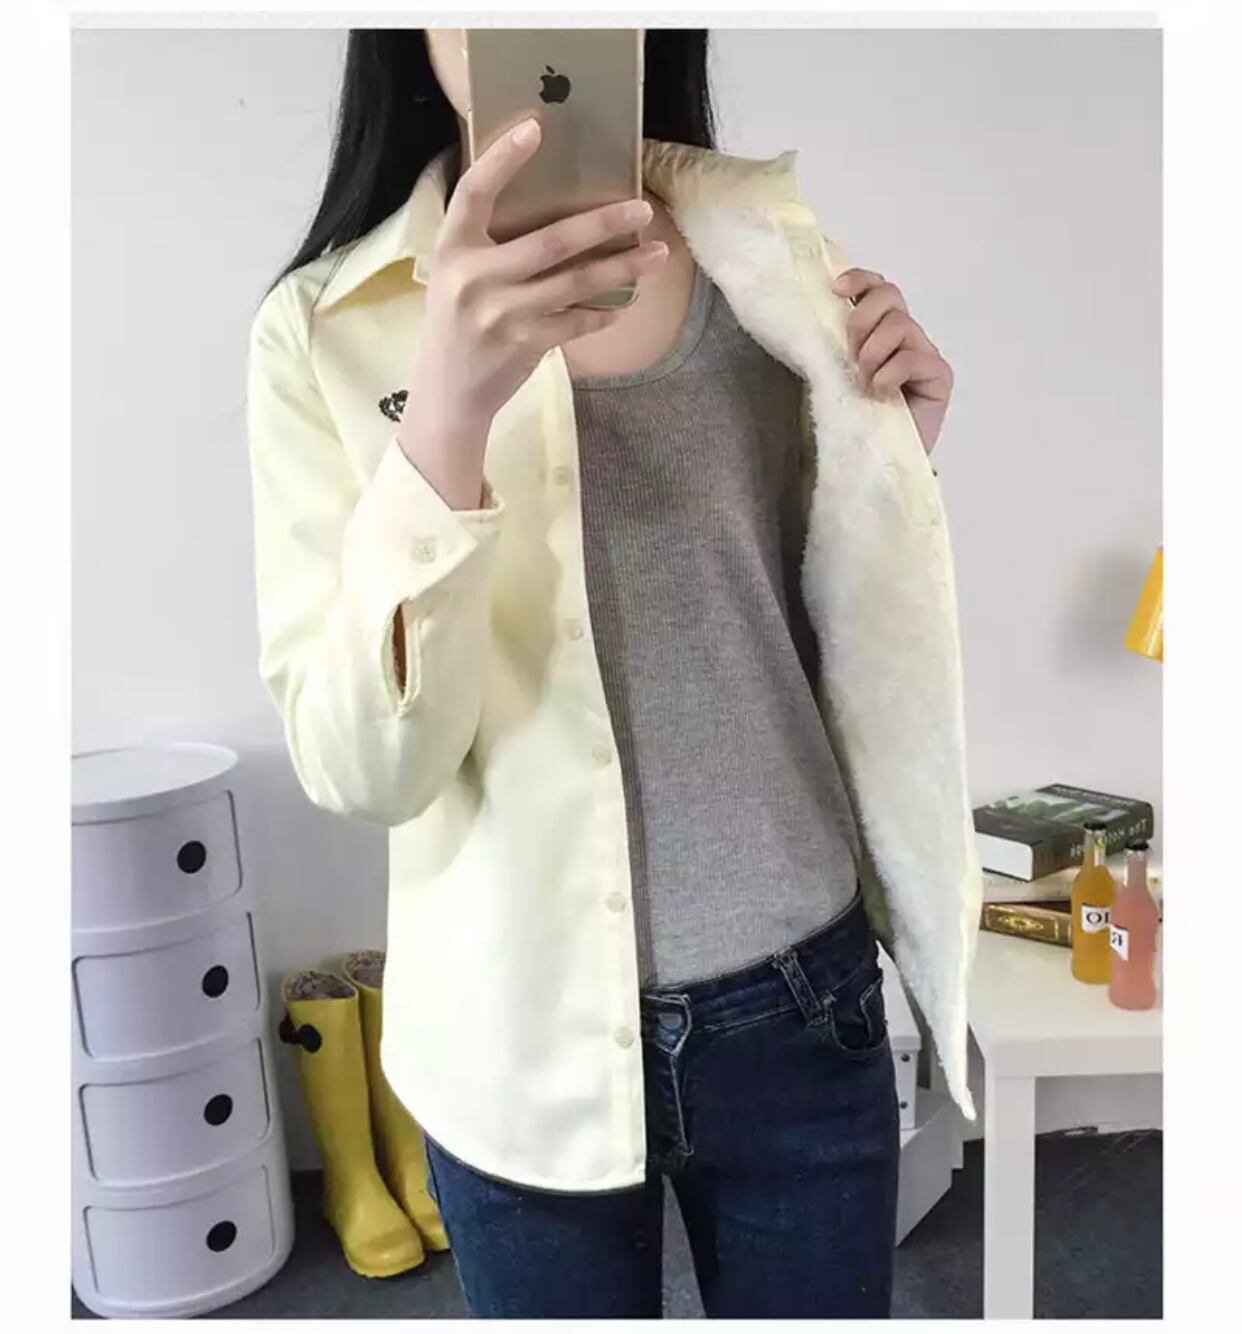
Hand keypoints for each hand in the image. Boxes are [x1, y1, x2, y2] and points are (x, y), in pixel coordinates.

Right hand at [401, 116, 668, 458]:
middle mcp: (475, 277)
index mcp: (452, 249)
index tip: (535, 129)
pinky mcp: (525, 344)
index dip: (502, 159)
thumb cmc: (457, 326)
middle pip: (550, 240)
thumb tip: (555, 211)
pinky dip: (605, 312)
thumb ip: (488, 246)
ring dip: (622, 268)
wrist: (447, 394)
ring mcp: (502, 313)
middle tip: (641, 208)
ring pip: (575, 282)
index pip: (473, 192)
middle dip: (603, 223)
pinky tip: (626, 302)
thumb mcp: (455, 277)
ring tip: (656, 253)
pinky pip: (578, 321)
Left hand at [831, 268, 952, 454]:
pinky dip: (890, 373)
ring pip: (900, 324)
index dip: (859, 280)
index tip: (836, 290)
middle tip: (850, 354)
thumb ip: (834, 345)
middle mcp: (904, 338)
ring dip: (873, 352)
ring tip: (864, 382)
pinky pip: (914, 358)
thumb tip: (819, 312)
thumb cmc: (853, 420)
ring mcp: (924, 356)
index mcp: (878, 331)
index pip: (876, 288)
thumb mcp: (834, 375)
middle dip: (862, 318)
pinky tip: (880, 393)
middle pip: (890, 296)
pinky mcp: (939, 378)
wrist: (875, 462)